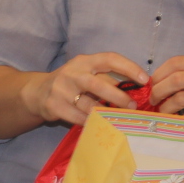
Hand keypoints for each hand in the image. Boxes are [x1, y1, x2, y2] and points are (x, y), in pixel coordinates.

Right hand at [23, 52, 148, 124]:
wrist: (38, 92)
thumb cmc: (71, 82)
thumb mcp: (86, 73)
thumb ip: (106, 78)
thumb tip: (135, 89)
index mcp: (84, 61)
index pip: (109, 59)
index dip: (129, 68)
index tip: (145, 79)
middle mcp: (72, 73)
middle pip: (99, 84)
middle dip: (118, 97)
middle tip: (132, 106)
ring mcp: (62, 90)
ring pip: (89, 105)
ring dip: (106, 113)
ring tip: (117, 118)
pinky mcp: (55, 106)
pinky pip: (79, 118)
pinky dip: (92, 122)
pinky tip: (99, 123)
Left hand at [149, 56, 183, 120]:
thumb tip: (164, 81)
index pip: (177, 61)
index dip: (160, 71)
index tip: (152, 82)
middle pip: (175, 79)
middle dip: (158, 89)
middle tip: (153, 99)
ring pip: (178, 98)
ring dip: (165, 106)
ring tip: (163, 111)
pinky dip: (176, 120)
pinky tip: (174, 122)